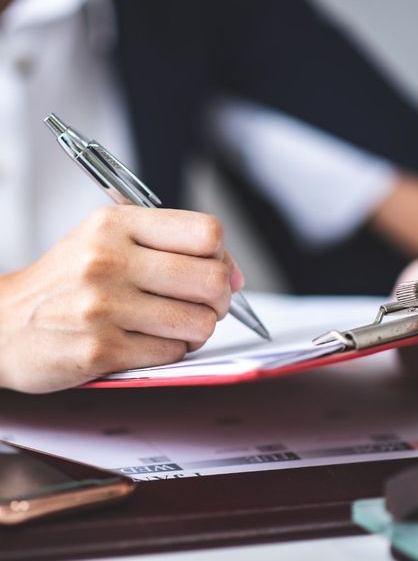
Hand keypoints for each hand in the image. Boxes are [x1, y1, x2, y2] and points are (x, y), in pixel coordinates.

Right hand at [0, 206, 243, 392]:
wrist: (1, 323)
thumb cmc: (67, 281)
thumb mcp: (108, 240)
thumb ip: (171, 248)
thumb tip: (234, 275)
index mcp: (116, 224)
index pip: (206, 233)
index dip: (223, 257)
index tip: (219, 271)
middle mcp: (109, 260)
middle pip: (211, 280)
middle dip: (220, 300)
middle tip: (206, 305)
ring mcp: (103, 306)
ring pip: (198, 322)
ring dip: (197, 330)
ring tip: (173, 325)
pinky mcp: (99, 350)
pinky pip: (171, 353)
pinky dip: (171, 351)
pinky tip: (147, 341)